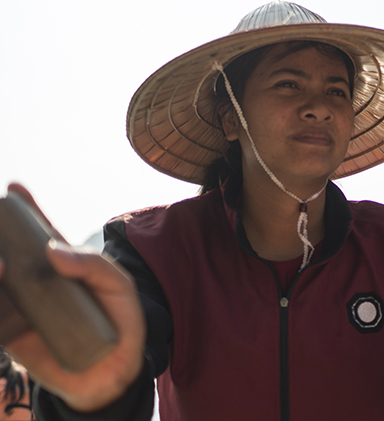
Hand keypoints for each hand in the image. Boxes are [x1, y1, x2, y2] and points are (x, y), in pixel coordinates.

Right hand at [1, 184, 145, 411]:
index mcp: (60, 267)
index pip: (38, 234)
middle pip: (8, 254)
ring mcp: (21, 307)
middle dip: (0, 237)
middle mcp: (36, 283)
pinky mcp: (12, 335)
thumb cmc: (121, 320)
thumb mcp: (118, 285)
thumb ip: (93, 264)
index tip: (15, 189)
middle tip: (0, 223)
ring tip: (0, 263)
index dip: (25, 211)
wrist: (118, 369)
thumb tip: (53, 250)